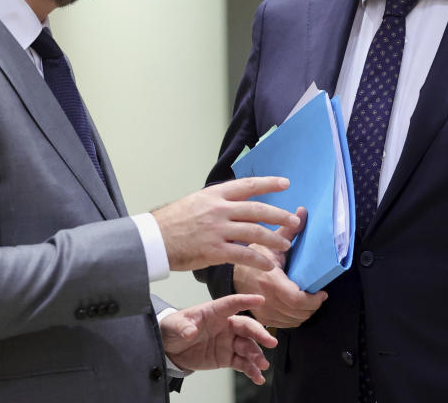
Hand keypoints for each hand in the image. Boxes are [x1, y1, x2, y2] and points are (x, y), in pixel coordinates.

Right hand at [153, 177, 300, 271]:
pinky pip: (242, 255)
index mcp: (215, 194)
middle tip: (295, 221)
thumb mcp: (196, 202)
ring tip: (286, 245)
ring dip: (274, 239)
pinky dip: (258, 260)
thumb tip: (238, 205)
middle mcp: (219, 209)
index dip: (269, 183)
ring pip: (254, 232)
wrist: (152, 240)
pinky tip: (268, 265)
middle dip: (279, 215)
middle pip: (257, 209)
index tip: (286, 183)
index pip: (248, 185)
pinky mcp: (214, 250)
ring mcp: (217, 229)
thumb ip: (218, 202)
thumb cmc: (172, 221)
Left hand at [160, 294, 276, 384]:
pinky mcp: (227, 357)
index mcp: (214, 312)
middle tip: (270, 342)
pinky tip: (258, 377)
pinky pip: (242, 363)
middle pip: (247, 327)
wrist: (170, 349)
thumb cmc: (174, 329)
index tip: (260, 300)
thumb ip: (183, 327)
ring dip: (257, 355)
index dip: (246, 301)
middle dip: (260, 334)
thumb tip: (190, 331)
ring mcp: (228, 342)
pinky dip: (251, 370)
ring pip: (248, 347)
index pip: (232, 303)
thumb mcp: (174, 325)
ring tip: (262, 365)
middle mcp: (226, 325)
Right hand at [233, 207, 326, 327]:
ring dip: (305, 312)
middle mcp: (267, 299)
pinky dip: (295, 318)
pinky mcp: (263, 318)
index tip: (322, 293)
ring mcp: (264, 311)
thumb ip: (289, 231)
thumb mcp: (269, 243)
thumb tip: (302, 212)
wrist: (232, 275)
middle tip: (318, 295)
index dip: (313, 300)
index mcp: (271, 281)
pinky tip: (297, 307)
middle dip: (313, 306)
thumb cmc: (251, 259)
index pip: (297, 299)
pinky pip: (285, 324)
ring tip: (309, 300)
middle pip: (298, 312)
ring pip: (294, 321)